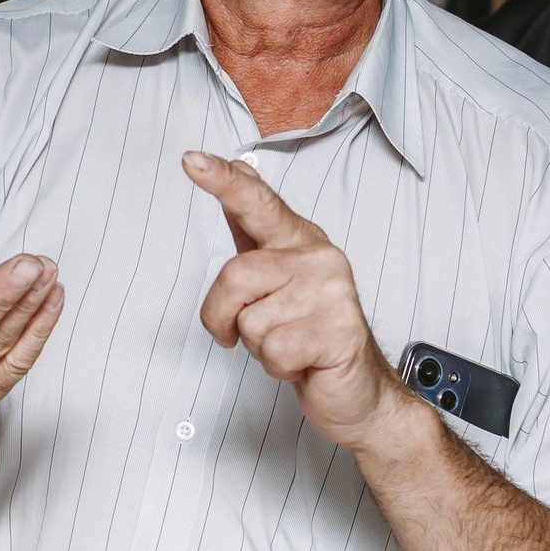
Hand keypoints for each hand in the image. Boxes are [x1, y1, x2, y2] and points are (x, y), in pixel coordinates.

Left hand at [185, 152, 396, 445]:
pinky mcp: (340, 330)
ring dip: (258, 347)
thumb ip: (254, 229)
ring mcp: (333, 292)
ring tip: (290, 345)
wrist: (357, 389)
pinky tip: (303, 362)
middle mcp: (319, 257)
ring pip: (251, 322)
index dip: (224, 182)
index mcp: (300, 240)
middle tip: (247, 332)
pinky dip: (278, 368)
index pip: (258, 203)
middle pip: (235, 276)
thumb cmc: (309, 333)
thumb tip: (239, 171)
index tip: (192, 161)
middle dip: (224, 316)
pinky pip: (274, 351)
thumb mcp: (276, 279)